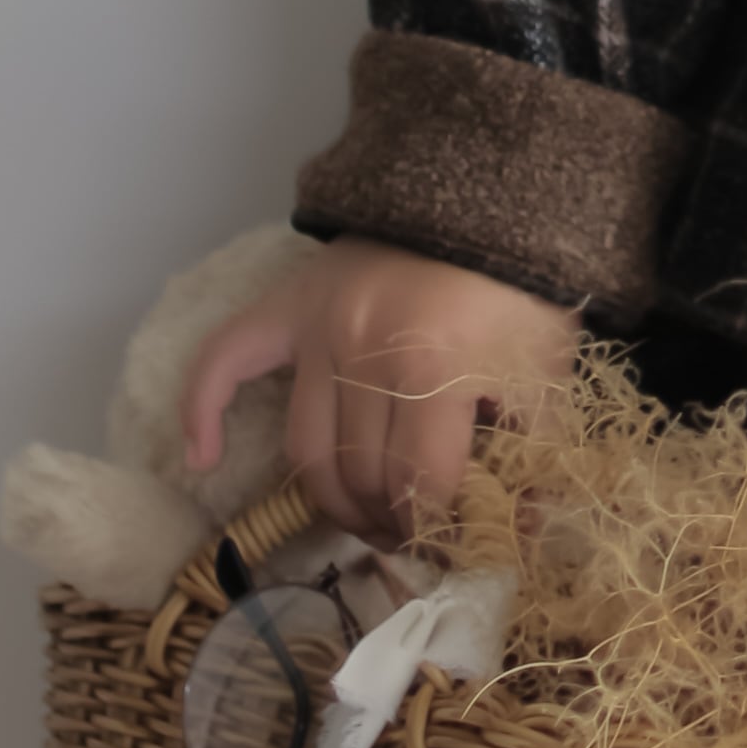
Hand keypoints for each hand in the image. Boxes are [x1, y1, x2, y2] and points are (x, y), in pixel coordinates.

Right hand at [181, 236, 580, 545]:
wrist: (483, 199)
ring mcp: (317, 326)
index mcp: (433, 366)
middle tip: (410, 538)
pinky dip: (203, 409)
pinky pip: (225, 358)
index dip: (433, 529)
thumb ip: (534, 454)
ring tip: (363, 520)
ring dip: (331, 499)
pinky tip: (202, 458)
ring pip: (305, 446)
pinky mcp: (287, 303)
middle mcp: (363, 348)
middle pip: (361, 472)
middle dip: (387, 521)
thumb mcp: (545, 371)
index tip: (448, 547)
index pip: (419, 482)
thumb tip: (517, 536)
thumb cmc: (520, 292)